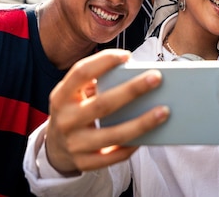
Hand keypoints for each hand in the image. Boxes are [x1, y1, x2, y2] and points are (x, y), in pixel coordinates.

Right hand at [44, 49, 168, 172]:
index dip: (103, 61)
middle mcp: (65, 120)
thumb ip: (97, 82)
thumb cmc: (75, 110)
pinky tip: (151, 134)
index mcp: (61, 95)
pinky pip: (114, 156)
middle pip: (103, 104)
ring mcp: (74, 144)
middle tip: (157, 78)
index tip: (127, 55)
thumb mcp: (75, 94)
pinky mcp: (84, 163)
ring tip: (164, 111)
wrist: (54, 148)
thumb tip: (136, 73)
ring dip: (142, 123)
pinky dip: (133, 145)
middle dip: (132, 90)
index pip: (81, 73)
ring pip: (113, 134)